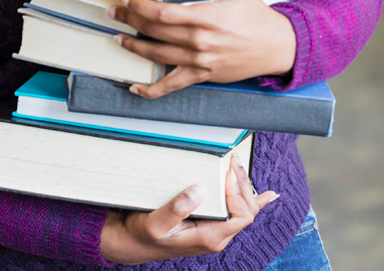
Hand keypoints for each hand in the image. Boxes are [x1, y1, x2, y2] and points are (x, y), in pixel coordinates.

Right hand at [100, 156, 278, 264]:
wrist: (135, 243)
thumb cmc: (144, 234)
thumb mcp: (155, 223)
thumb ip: (176, 209)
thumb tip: (199, 190)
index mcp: (209, 237)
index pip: (240, 215)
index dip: (238, 192)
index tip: (227, 172)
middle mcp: (218, 236)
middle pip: (247, 210)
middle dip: (243, 183)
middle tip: (233, 161)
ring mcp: (216, 230)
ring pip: (244, 208)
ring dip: (245, 186)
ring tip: (239, 166)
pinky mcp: (211, 224)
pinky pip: (239, 213)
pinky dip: (255, 201)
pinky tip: (269, 195)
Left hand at [107, 0, 295, 98]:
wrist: (277, 47)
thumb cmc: (256, 16)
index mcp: (206, 17)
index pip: (162, 12)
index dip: (140, 6)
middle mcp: (199, 42)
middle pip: (154, 32)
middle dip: (130, 21)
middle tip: (115, 13)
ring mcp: (199, 62)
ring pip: (157, 57)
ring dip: (134, 48)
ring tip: (118, 39)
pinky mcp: (202, 76)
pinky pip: (171, 86)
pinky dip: (151, 90)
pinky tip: (134, 86)